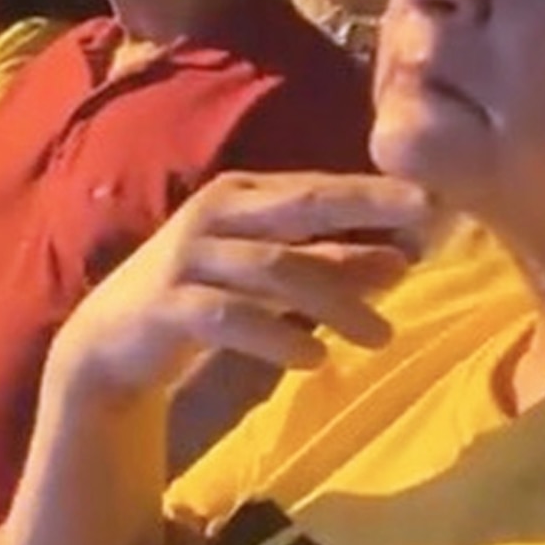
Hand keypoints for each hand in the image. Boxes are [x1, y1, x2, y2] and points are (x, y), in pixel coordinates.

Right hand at [52, 173, 431, 404]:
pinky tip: (315, 357)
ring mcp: (188, 258)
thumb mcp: (268, 277)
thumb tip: (402, 261)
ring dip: (333, 301)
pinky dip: (277, 335)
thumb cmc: (201, 299)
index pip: (316, 188)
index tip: (433, 205)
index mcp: (241, 194)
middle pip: (299, 210)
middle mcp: (214, 215)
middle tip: (418, 246)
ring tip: (380, 337)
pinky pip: (231, 316)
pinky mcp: (168, 305)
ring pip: (273, 269)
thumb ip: (326, 263)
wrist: (111, 344)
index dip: (373, 195)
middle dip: (362, 220)